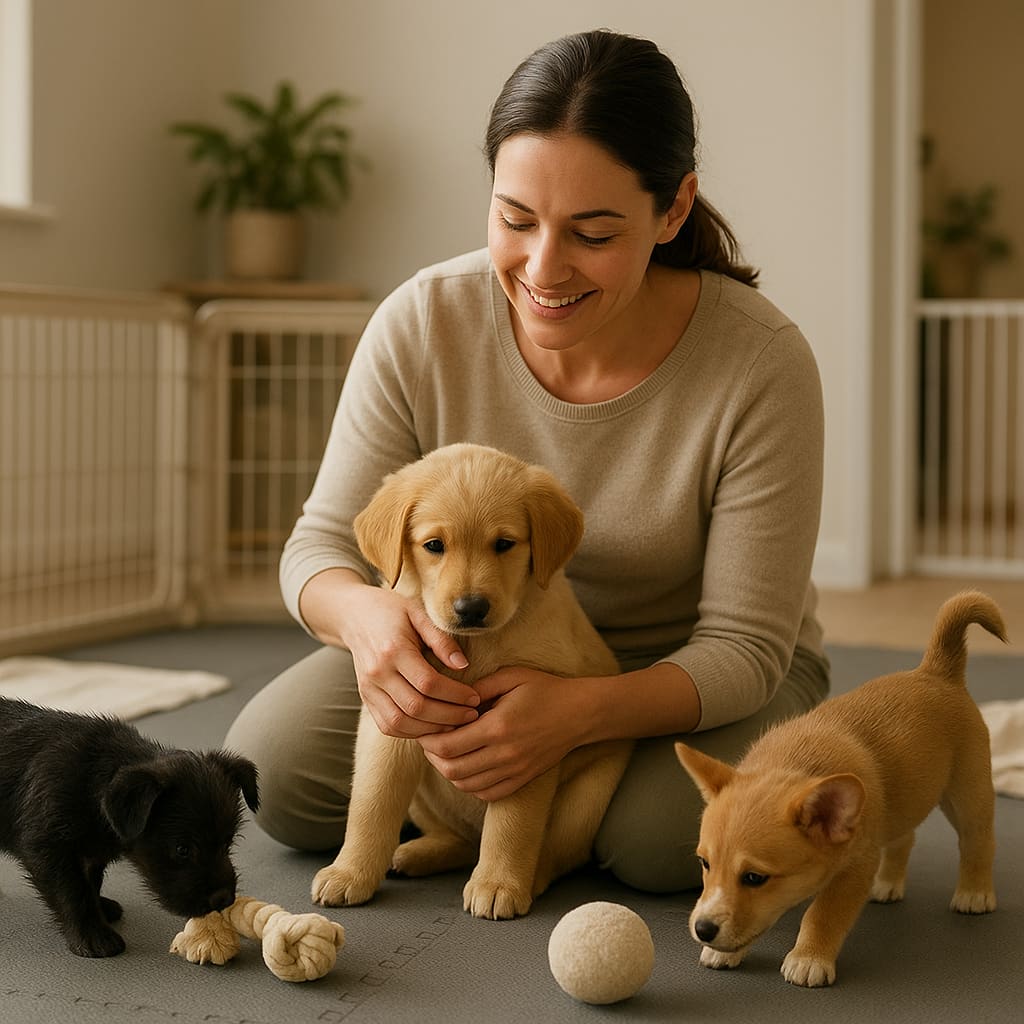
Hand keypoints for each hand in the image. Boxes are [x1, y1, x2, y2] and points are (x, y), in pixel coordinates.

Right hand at [302, 570, 479, 738]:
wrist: (355, 615)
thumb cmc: (393, 611)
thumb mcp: (419, 614)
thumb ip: (441, 639)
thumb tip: (464, 665)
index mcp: (393, 649)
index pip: (428, 683)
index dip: (455, 695)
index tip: (475, 696)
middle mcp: (377, 673)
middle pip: (415, 707)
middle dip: (449, 716)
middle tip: (472, 715)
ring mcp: (368, 688)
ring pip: (400, 722)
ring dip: (431, 729)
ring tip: (455, 724)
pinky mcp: (365, 698)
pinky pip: (388, 725)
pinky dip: (411, 732)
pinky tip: (432, 726)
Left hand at [417, 668, 586, 800]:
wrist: (581, 713)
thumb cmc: (545, 690)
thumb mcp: (511, 677)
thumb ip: (479, 687)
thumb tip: (450, 696)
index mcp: (498, 727)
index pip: (448, 745)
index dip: (429, 740)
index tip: (425, 728)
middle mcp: (504, 754)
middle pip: (452, 769)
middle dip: (433, 757)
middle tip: (430, 742)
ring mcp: (514, 770)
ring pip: (466, 785)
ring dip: (450, 772)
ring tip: (446, 754)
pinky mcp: (522, 779)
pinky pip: (487, 794)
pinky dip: (470, 785)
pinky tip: (468, 767)